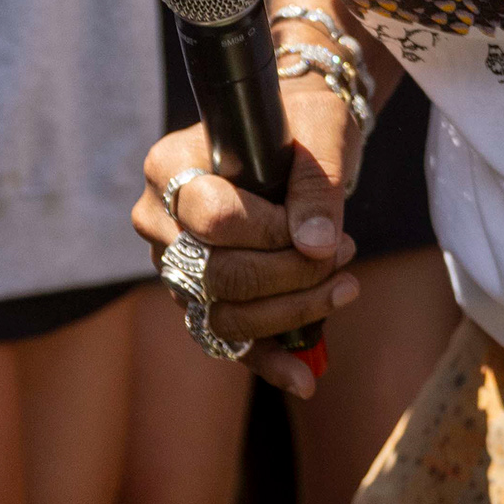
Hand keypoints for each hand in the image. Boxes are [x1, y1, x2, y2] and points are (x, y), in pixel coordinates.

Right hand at [129, 76, 364, 398]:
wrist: (297, 141)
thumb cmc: (302, 126)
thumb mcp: (321, 133)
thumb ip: (316, 187)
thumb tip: (314, 247)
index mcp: (170, 167)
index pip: (213, 217)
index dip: (271, 233)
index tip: (320, 229)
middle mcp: (158, 220)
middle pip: (217, 274)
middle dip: (290, 276)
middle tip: (345, 254)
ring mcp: (172, 265)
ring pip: (224, 313)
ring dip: (291, 313)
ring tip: (345, 287)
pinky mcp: (197, 299)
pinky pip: (226, 342)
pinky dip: (268, 361)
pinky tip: (305, 378)